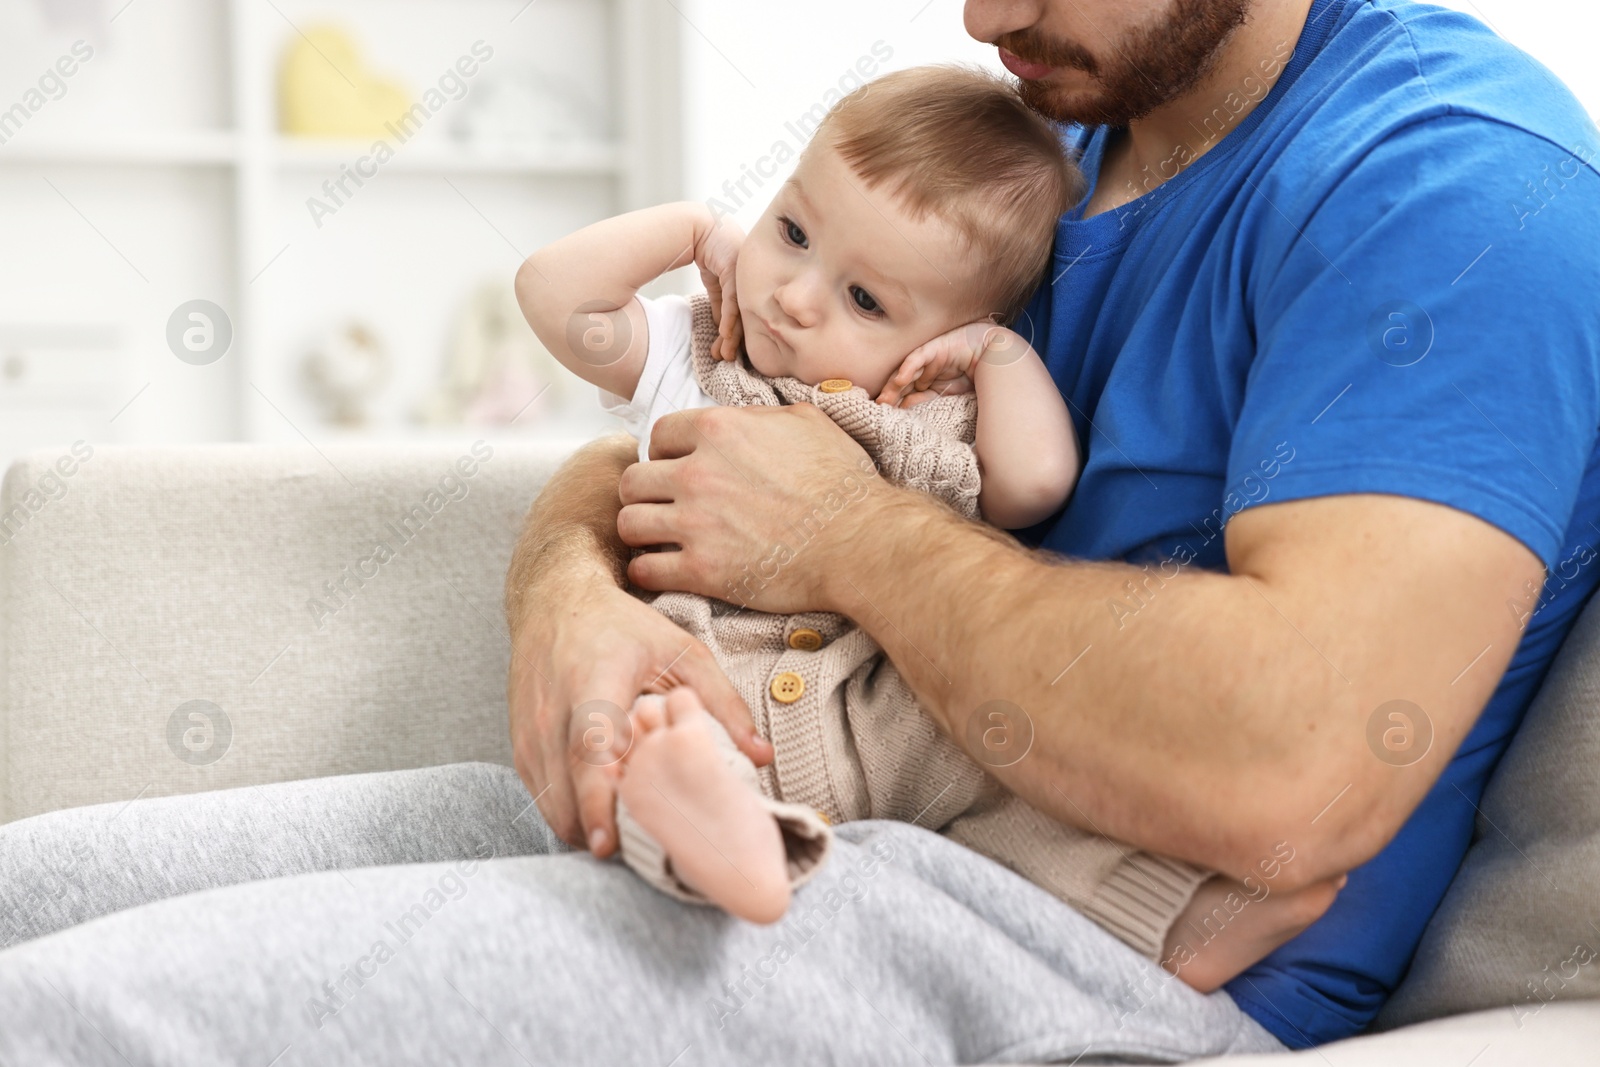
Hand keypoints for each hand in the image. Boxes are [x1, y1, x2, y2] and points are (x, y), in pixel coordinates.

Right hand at [508, 578, 770, 856]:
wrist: (554, 600)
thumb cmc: (623, 627)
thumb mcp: (682, 652)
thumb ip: (721, 705)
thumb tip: (762, 757)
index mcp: (594, 684)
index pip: (588, 750)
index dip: (597, 800)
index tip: (609, 844)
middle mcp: (551, 712)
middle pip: (565, 791)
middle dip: (598, 831)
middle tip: (643, 853)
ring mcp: (529, 732)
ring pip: (551, 803)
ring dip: (585, 829)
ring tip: (631, 835)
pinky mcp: (519, 745)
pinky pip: (542, 797)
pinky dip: (570, 814)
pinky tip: (605, 814)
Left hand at [621, 404, 917, 611]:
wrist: (861, 540)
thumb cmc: (843, 481)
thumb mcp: (806, 421)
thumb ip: (759, 416)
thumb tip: (744, 417)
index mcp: (719, 430)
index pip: (658, 435)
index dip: (665, 454)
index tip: (676, 470)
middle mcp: (697, 473)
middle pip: (633, 480)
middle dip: (646, 493)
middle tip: (664, 506)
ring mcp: (695, 523)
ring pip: (629, 523)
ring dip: (641, 531)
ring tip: (659, 539)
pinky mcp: (702, 570)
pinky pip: (645, 569)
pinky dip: (648, 570)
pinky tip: (664, 569)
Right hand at [696, 214, 744, 361]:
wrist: (698, 226)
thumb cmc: (709, 249)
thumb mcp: (716, 283)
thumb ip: (720, 304)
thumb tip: (721, 328)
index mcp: (752, 284)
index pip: (746, 315)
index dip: (737, 336)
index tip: (728, 353)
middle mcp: (752, 281)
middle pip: (746, 317)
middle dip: (735, 341)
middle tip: (728, 360)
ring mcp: (745, 276)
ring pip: (740, 312)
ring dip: (731, 335)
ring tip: (725, 353)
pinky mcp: (734, 271)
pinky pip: (731, 300)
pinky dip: (727, 318)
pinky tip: (724, 334)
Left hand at [876, 320, 1009, 406]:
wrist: (999, 357)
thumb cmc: (980, 378)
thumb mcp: (951, 397)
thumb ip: (930, 402)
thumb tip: (907, 411)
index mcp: (931, 384)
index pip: (908, 395)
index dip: (896, 405)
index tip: (883, 417)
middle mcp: (927, 371)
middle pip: (903, 384)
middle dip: (890, 397)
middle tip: (878, 409)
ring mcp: (930, 359)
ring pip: (906, 372)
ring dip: (893, 386)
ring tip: (884, 399)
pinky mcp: (935, 348)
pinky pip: (917, 358)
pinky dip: (907, 368)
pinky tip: (899, 380)